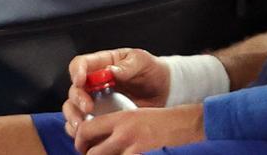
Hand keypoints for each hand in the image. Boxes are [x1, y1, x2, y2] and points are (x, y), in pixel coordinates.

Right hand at [63, 48, 170, 135]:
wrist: (164, 90)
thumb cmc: (151, 71)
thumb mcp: (142, 62)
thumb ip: (127, 66)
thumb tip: (111, 71)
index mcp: (102, 64)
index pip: (80, 64)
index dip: (76, 72)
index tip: (81, 80)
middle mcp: (93, 82)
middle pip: (74, 90)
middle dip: (77, 100)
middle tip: (88, 108)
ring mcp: (95, 101)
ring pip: (73, 109)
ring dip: (74, 118)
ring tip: (83, 126)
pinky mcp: (99, 118)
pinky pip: (82, 126)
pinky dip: (80, 132)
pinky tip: (87, 135)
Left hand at [73, 104, 203, 154]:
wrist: (186, 124)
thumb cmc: (162, 122)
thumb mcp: (136, 116)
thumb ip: (117, 126)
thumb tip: (100, 140)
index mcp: (121, 118)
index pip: (86, 130)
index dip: (79, 142)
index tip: (83, 147)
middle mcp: (124, 132)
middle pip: (91, 153)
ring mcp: (133, 147)